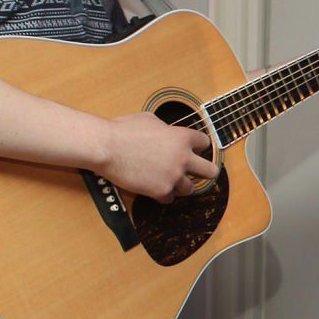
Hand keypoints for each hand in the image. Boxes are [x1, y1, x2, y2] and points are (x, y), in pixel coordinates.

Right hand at [101, 111, 218, 202]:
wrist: (106, 147)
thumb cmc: (123, 130)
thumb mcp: (150, 119)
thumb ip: (166, 129)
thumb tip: (168, 132)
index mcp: (182, 137)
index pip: (205, 143)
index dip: (197, 146)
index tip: (192, 150)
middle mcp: (183, 157)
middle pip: (211, 171)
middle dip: (204, 172)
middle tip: (197, 173)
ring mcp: (173, 176)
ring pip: (190, 188)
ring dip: (180, 184)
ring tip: (166, 179)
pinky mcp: (161, 190)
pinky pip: (170, 198)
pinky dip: (163, 194)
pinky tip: (154, 187)